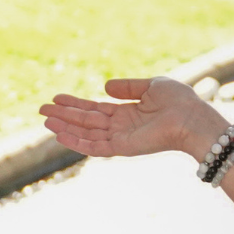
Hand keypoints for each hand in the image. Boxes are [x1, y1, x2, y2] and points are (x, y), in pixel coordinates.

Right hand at [41, 78, 222, 160]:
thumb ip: (127, 87)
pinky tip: (60, 135)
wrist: (191, 117)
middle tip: (41, 109)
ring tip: (45, 120)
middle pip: (86, 121)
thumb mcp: (151, 86)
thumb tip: (104, 86)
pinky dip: (77, 143)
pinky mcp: (123, 148)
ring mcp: (120, 138)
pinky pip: (95, 147)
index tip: (56, 98)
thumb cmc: (178, 101)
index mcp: (126, 112)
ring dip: (65, 127)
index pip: (94, 109)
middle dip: (64, 115)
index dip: (75, 104)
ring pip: (86, 133)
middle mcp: (121, 127)